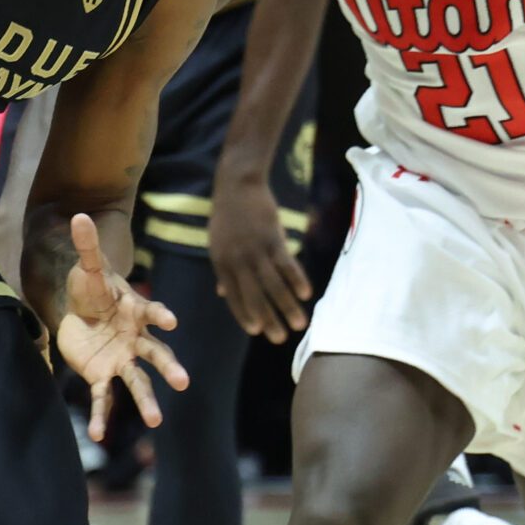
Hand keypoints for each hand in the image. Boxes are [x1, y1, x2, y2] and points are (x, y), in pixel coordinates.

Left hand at [54, 213, 188, 439]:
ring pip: (138, 382)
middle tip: (184, 383)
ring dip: (147, 401)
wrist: (80, 310)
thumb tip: (79, 215)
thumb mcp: (88, 266)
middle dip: (169, 368)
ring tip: (157, 421)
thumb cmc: (92, 286)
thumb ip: (87, 245)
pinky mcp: (103, 375)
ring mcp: (122, 359)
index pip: (153, 312)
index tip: (172, 321)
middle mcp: (136, 339)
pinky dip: (101, 416)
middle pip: (157, 355)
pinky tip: (97, 436)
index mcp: (136, 311)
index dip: (161, 315)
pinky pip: (104, 398)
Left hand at [208, 174, 312, 340]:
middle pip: (255, 297)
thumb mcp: (218, 244)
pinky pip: (287, 265)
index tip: (257, 331)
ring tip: (300, 325)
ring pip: (274, 286)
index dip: (246, 315)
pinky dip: (297, 281)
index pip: (235, 297)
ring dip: (288, 307)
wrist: (236, 185)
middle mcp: (238, 261)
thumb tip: (222, 293)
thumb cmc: (228, 215)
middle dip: (269, 320)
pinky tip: (306, 295)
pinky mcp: (272, 239)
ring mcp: (256, 250)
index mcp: (223, 264)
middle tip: (280, 339)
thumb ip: (223, 270)